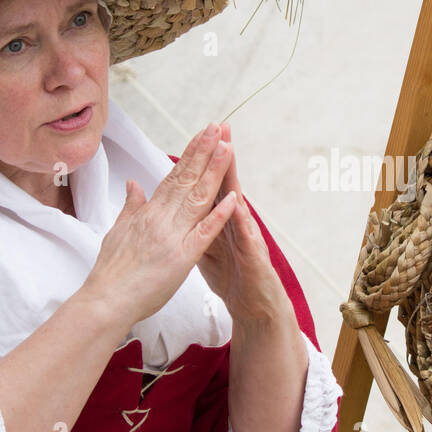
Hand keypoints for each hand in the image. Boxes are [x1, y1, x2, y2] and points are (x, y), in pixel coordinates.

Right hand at [81, 121, 238, 326]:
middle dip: (203, 152)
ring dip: (214, 172)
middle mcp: (160, 218)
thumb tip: (133, 184)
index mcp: (148, 212)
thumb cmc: (111, 271)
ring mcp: (172, 236)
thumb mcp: (118, 231)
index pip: (172, 176)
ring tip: (227, 148)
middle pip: (186, 179)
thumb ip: (130, 206)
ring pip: (197, 198)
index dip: (189, 154)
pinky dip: (219, 215)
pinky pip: (204, 233)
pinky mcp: (182, 257)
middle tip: (217, 127)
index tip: (201, 135)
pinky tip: (233, 198)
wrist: (106, 300)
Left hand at [196, 123, 291, 323]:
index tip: (198, 134)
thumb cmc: (231, 275)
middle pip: (224, 184)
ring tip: (228, 151)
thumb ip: (193, 221)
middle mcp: (234, 222)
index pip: (208, 184)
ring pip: (237, 202)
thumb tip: (178, 203)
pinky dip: (241, 221)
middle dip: (220, 156)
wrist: (252, 305)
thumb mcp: (204, 245)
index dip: (202, 161)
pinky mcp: (253, 256)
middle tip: (219, 127)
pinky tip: (237, 205)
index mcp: (218, 219)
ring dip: (232, 177)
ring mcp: (246, 236)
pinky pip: (246, 237)